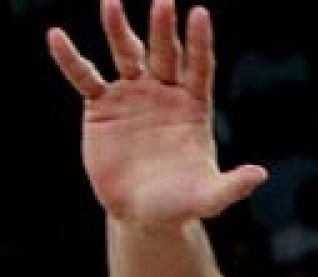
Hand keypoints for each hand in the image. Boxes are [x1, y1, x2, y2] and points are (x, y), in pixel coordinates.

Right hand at [47, 0, 266, 224]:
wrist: (141, 214)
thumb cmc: (179, 203)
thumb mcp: (207, 198)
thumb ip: (232, 186)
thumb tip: (260, 175)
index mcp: (192, 106)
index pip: (199, 67)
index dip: (199, 42)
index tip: (200, 14)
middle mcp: (164, 92)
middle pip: (164, 53)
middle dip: (162, 28)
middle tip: (163, 1)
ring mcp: (132, 95)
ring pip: (125, 55)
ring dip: (117, 29)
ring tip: (110, 3)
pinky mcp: (101, 106)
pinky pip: (85, 77)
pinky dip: (70, 59)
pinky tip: (56, 37)